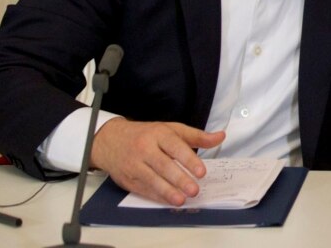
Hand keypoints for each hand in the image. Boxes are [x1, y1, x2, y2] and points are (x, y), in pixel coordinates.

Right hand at [91, 118, 225, 205]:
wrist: (110, 140)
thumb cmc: (146, 135)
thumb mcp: (171, 129)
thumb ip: (197, 136)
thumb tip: (221, 137)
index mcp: (158, 134)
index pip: (175, 147)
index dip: (189, 160)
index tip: (201, 172)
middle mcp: (145, 149)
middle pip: (163, 165)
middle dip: (179, 179)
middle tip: (194, 190)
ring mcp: (134, 165)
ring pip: (152, 179)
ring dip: (167, 191)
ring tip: (182, 200)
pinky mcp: (127, 179)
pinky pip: (143, 189)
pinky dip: (157, 196)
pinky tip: (168, 201)